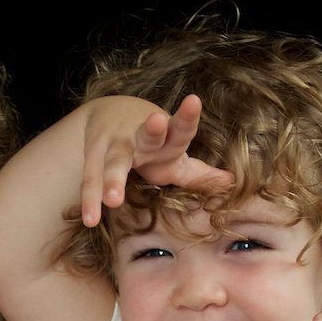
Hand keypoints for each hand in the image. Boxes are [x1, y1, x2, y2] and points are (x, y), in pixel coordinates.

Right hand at [80, 95, 232, 225]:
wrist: (107, 115)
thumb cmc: (152, 146)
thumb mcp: (174, 157)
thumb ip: (198, 173)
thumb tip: (231, 183)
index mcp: (167, 136)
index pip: (180, 127)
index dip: (187, 116)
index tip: (193, 101)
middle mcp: (141, 136)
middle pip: (147, 134)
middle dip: (152, 130)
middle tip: (157, 123)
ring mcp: (115, 143)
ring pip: (113, 160)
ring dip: (111, 179)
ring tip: (112, 201)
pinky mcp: (93, 154)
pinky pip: (91, 179)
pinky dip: (90, 200)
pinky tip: (89, 219)